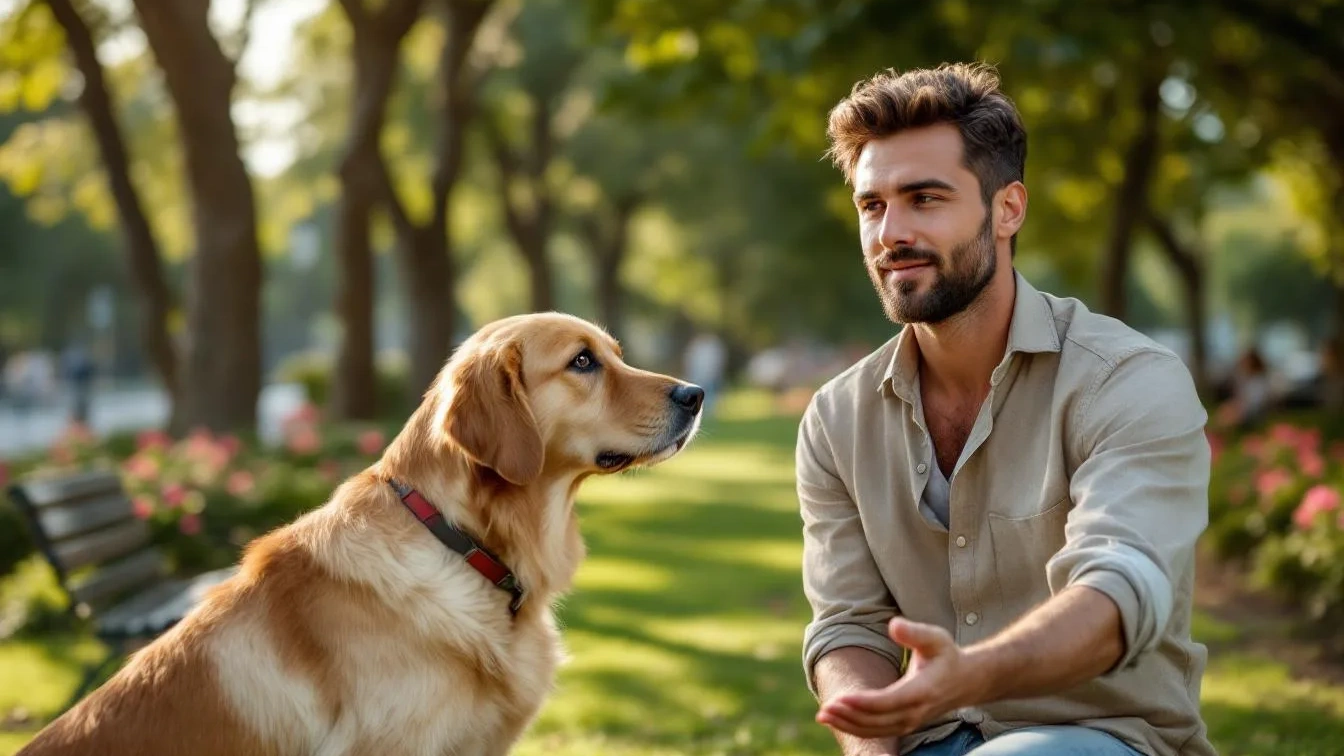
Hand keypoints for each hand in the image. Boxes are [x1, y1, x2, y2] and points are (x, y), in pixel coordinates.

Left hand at [815, 618, 980, 738]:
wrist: (965, 680)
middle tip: (824, 708)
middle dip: (849, 716)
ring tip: (824, 716)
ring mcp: (910, 721)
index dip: (863, 702)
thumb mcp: (935, 637)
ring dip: (848, 724)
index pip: (889, 702)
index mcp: (923, 690)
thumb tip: (893, 625)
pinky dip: (856, 728)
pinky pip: (878, 731)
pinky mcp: (904, 725)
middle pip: (878, 720)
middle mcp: (916, 711)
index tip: (840, 697)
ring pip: (876, 730)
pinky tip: (837, 720)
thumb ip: (914, 632)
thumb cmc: (946, 655)